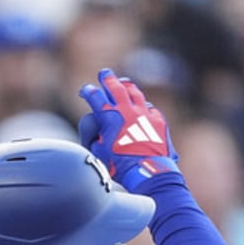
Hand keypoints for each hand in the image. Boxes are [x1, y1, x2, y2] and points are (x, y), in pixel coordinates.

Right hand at [77, 69, 178, 190]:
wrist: (148, 171)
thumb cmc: (120, 166)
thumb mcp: (98, 152)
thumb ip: (96, 137)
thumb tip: (99, 130)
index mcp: (110, 118)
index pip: (95, 97)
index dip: (88, 92)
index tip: (85, 90)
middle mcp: (128, 111)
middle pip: (116, 88)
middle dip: (108, 79)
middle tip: (104, 73)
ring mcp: (145, 114)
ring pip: (135, 93)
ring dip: (127, 86)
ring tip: (124, 82)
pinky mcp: (158, 121)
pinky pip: (150, 108)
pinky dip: (144, 106)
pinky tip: (143, 106)